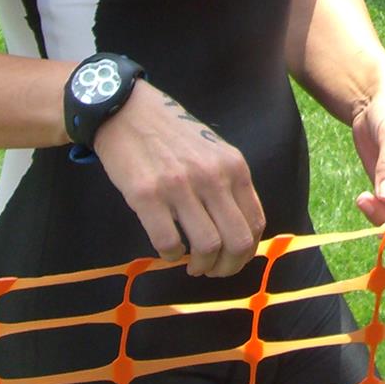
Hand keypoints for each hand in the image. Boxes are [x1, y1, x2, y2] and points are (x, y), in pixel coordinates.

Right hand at [92, 80, 266, 276]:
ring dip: (200, 266)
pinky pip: (169, 243)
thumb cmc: (174, 135)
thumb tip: (240, 231)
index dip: (247, 252)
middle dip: (228, 267)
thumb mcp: (214, 152)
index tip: (233, 259)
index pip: (255, 223)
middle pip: (236, 241)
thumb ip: (229, 184)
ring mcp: (180, 186)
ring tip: (191, 264)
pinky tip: (168, 250)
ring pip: (207, 247)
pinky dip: (171, 256)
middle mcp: (212, 176)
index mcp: (234, 166)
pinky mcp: (147, 196)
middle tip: (212, 270)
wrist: (129, 112)